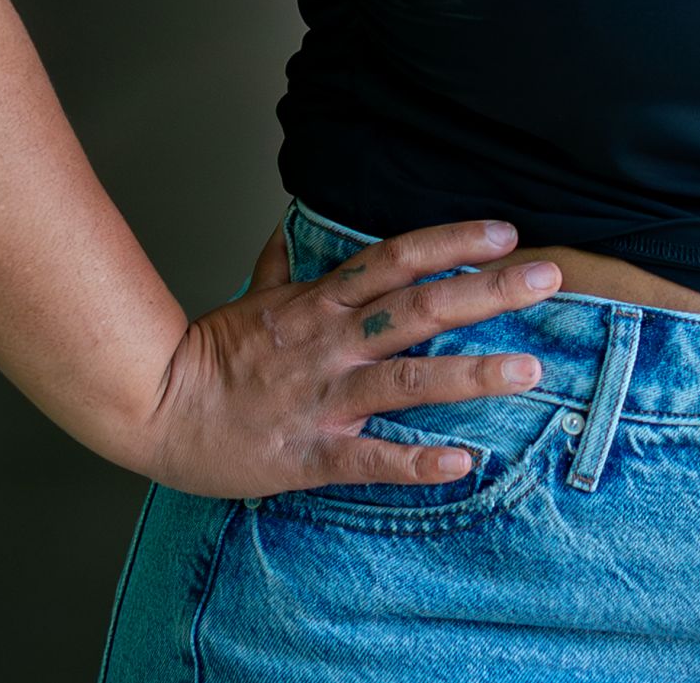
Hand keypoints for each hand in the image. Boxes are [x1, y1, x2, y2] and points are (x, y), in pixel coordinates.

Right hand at [126, 219, 561, 498]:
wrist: (150, 405)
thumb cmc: (206, 354)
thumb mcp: (249, 301)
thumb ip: (278, 267)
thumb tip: (285, 234)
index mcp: (319, 302)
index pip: (396, 260)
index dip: (451, 244)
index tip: (506, 234)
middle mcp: (331, 342)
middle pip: (417, 308)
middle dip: (485, 293)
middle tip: (549, 278)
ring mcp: (322, 397)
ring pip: (405, 381)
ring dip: (469, 374)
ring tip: (528, 372)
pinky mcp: (309, 452)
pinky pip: (368, 458)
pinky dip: (415, 462)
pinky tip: (462, 463)